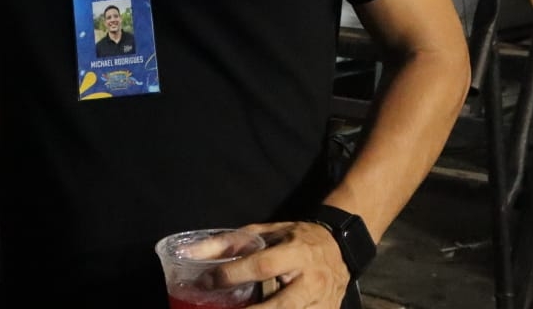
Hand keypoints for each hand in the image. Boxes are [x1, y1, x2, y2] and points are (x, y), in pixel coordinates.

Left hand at [216, 220, 350, 307]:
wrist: (341, 248)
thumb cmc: (297, 238)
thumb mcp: (266, 232)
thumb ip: (230, 243)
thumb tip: (191, 253)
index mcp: (297, 252)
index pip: (262, 266)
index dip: (233, 275)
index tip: (207, 282)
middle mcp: (312, 280)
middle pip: (280, 306)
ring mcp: (322, 302)